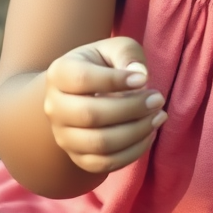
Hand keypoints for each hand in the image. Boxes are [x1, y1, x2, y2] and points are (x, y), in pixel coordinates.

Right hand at [43, 36, 166, 174]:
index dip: (116, 80)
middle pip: (90, 115)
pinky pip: (105, 164)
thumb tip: (140, 75)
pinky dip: (132, 152)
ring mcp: (63, 136)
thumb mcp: (114, 48)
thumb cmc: (104, 65)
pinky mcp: (77, 157)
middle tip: (158, 99)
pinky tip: (149, 134)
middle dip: (131, 109)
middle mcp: (54, 106)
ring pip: (99, 144)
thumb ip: (126, 54)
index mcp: (59, 73)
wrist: (83, 93)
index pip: (83, 79)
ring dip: (135, 132)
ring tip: (158, 116)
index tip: (144, 79)